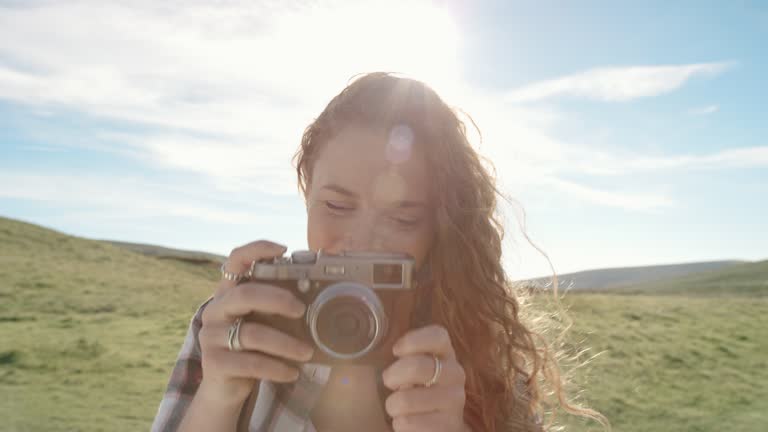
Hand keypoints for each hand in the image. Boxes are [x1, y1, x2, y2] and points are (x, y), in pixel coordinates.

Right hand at [196, 240, 314, 406]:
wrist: (226, 388)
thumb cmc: (252, 349)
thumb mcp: (263, 323)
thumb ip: (278, 308)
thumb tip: (321, 297)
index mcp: (228, 293)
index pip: (235, 260)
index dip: (256, 249)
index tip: (283, 248)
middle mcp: (216, 310)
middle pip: (245, 294)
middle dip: (278, 299)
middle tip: (301, 310)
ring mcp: (211, 336)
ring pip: (253, 333)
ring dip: (285, 344)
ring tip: (307, 353)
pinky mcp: (214, 363)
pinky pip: (250, 362)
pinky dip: (276, 367)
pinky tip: (292, 372)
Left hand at [382, 325, 469, 431]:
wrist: (441, 424)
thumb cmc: (420, 389)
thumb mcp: (416, 368)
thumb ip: (409, 356)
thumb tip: (395, 351)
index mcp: (446, 354)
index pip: (438, 336)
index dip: (413, 341)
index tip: (396, 351)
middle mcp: (455, 374)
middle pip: (416, 366)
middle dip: (392, 376)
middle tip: (390, 383)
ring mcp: (454, 401)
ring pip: (405, 400)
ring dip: (393, 405)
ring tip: (400, 407)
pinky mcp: (448, 426)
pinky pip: (407, 423)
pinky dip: (399, 424)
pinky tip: (409, 422)